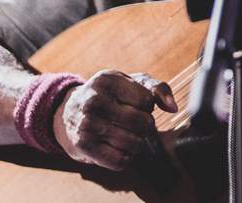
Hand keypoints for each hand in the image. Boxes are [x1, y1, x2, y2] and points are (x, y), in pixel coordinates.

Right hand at [52, 69, 177, 170]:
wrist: (68, 113)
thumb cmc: (109, 96)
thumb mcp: (131, 83)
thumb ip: (157, 89)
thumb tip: (173, 108)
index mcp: (107, 80)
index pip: (147, 101)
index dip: (148, 106)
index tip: (136, 105)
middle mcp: (94, 101)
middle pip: (142, 123)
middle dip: (145, 126)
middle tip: (135, 122)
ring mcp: (87, 125)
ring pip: (134, 144)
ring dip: (137, 143)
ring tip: (127, 134)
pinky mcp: (84, 147)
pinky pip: (120, 161)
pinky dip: (126, 157)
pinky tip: (119, 147)